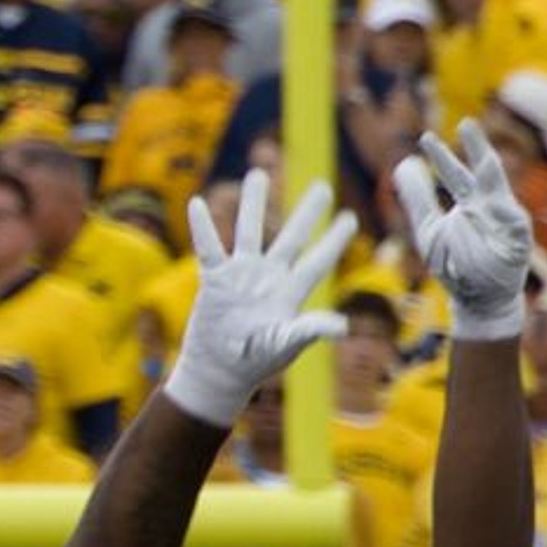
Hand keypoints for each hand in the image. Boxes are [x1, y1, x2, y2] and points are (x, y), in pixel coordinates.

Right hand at [164, 169, 356, 427]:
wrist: (217, 373)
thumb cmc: (254, 363)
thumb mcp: (285, 344)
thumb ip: (311, 329)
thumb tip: (342, 327)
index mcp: (291, 291)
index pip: (319, 260)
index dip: (335, 239)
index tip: (350, 218)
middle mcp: (269, 277)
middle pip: (291, 237)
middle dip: (307, 212)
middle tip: (322, 186)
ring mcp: (241, 276)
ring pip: (249, 231)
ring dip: (253, 203)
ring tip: (257, 173)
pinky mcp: (215, 280)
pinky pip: (208, 247)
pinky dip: (203, 226)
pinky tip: (197, 203)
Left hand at [394, 120, 531, 341]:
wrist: (477, 298)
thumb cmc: (454, 264)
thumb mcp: (428, 230)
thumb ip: (418, 200)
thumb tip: (403, 164)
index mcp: (469, 202)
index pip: (455, 173)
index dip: (441, 156)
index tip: (424, 138)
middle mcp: (489, 205)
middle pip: (483, 169)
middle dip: (476, 147)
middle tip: (465, 124)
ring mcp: (506, 219)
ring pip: (498, 188)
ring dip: (490, 175)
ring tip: (483, 164)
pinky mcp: (519, 237)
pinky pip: (512, 220)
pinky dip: (501, 215)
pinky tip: (494, 209)